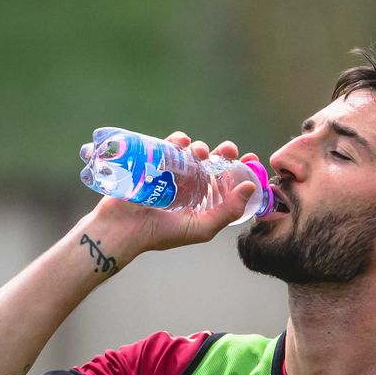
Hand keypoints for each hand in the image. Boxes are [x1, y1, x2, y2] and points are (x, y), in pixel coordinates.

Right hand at [92, 132, 259, 256]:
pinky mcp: (154, 163)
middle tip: (228, 149)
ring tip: (200, 152)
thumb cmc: (162, 233)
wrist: (124, 228)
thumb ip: (228, 211)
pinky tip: (183, 142)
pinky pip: (169, 146)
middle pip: (212, 164)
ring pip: (192, 153)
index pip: (226, 183)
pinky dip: (178, 140)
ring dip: (200, 148)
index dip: (239, 170)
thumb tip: (250, 187)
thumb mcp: (202, 228)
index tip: (251, 159)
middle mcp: (190, 187)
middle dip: (223, 153)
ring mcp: (171, 174)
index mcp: (203, 202)